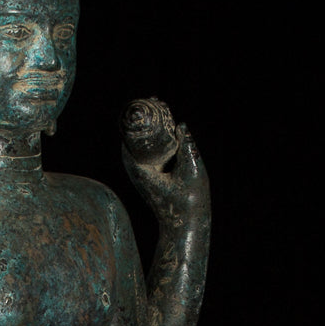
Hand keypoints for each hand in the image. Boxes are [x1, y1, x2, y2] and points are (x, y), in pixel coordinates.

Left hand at [120, 97, 207, 219]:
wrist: (184, 225)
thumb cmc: (188, 201)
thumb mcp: (192, 171)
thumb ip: (188, 148)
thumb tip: (182, 126)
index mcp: (142, 170)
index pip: (132, 138)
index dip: (139, 119)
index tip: (148, 102)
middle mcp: (138, 172)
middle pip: (134, 139)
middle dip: (143, 120)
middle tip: (154, 100)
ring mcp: (143, 175)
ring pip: (140, 146)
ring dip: (148, 129)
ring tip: (159, 109)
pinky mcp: (150, 178)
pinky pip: (147, 153)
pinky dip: (153, 139)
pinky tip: (164, 130)